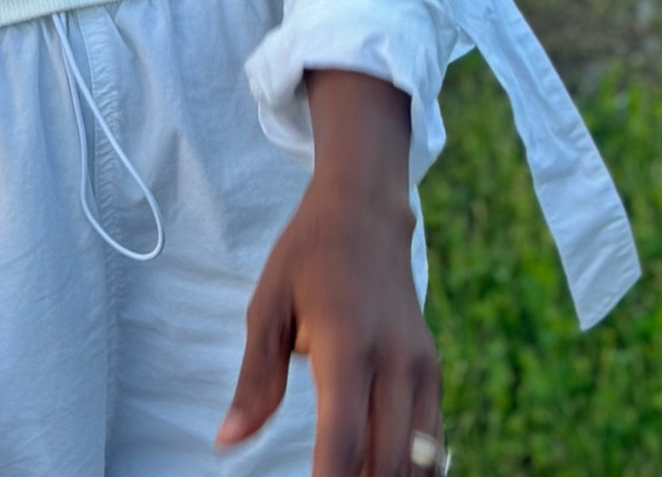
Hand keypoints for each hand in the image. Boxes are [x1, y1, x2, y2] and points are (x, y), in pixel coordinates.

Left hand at [216, 71, 441, 476]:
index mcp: (346, 344)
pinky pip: (431, 443)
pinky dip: (409, 470)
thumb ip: (254, 379)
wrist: (366, 211)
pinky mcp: (433, 372)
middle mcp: (394, 362)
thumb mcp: (268, 306)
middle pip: (385, 462)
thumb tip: (228, 441)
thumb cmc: (308, 256)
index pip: (342, 441)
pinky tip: (376, 471)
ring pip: (417, 461)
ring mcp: (421, 368)